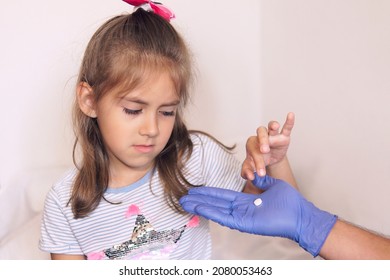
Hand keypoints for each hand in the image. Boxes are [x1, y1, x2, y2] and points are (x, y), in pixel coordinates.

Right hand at [180, 174, 336, 256]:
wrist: (301, 214)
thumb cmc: (290, 202)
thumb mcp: (272, 185)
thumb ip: (261, 180)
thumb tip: (254, 174)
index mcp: (247, 201)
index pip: (224, 196)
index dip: (210, 193)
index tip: (197, 190)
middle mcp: (242, 210)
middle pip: (216, 204)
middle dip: (200, 200)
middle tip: (184, 197)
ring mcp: (242, 217)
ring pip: (217, 211)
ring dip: (201, 206)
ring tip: (185, 202)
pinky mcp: (245, 223)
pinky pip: (225, 217)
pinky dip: (211, 212)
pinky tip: (200, 207)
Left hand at [242, 112, 294, 179]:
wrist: (269, 161)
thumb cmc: (258, 161)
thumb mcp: (251, 167)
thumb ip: (247, 171)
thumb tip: (250, 177)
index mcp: (252, 144)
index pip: (254, 152)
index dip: (257, 163)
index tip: (259, 174)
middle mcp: (261, 137)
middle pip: (261, 135)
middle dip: (263, 142)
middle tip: (264, 151)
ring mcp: (273, 135)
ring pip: (271, 127)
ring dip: (272, 126)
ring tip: (274, 127)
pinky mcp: (283, 136)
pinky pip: (286, 127)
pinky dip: (288, 121)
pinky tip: (290, 115)